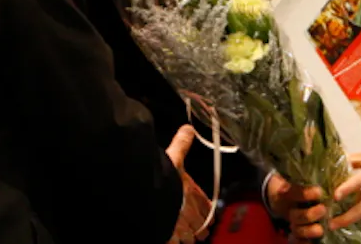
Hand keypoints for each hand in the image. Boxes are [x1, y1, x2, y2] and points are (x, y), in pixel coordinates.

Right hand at [165, 125, 212, 242]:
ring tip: (185, 237)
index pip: (206, 206)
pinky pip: (173, 243)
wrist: (151, 196)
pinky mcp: (168, 236)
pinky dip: (173, 242)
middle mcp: (190, 213)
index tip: (209, 216)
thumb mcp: (174, 156)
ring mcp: (180, 227)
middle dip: (200, 227)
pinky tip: (170, 240)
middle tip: (199, 231)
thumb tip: (189, 128)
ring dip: (188, 237)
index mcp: (193, 194)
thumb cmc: (165, 177)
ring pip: (189, 237)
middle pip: (201, 225)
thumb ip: (182, 143)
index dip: (207, 212)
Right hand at [266, 173, 325, 241]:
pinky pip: (295, 240)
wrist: (278, 193)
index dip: (305, 194)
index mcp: (285, 193)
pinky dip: (302, 242)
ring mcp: (291, 221)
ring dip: (308, 231)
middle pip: (296, 215)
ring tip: (321, 230)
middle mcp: (287, 208)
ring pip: (296, 229)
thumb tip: (314, 160)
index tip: (319, 191)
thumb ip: (305, 170)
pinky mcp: (295, 230)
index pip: (293, 193)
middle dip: (309, 215)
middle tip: (323, 210)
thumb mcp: (296, 174)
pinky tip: (311, 243)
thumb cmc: (294, 181)